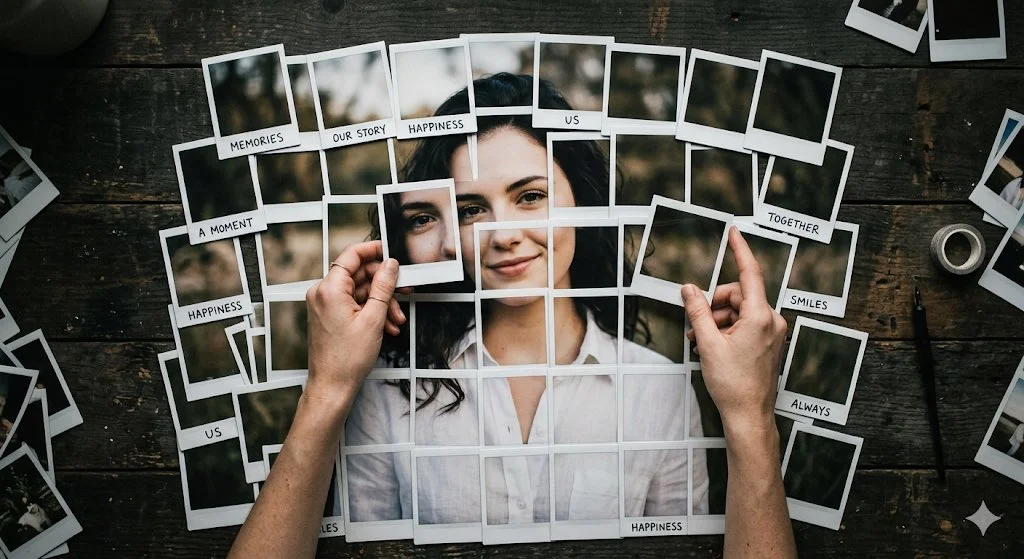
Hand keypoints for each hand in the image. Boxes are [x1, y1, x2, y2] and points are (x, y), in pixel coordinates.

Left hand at [305, 241, 405, 403]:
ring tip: (395, 320)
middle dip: (383, 285)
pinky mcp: (328, 315)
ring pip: (358, 291)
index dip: (372, 250)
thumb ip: (384, 287)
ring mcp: (324, 305)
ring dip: (380, 302)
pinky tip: (386, 325)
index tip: (388, 250)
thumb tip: (390, 266)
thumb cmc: (347, 359)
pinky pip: (352, 304)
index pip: (351, 255)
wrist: (332, 386)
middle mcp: (322, 293)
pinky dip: (370, 311)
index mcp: (329, 289)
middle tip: (403, 291)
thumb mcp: (373, 319)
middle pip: (358, 275)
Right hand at [680, 227, 787, 433]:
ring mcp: (772, 332)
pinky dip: (728, 329)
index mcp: (760, 317)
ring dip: (719, 320)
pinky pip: (746, 323)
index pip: (749, 274)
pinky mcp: (770, 342)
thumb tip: (689, 290)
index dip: (740, 250)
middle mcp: (771, 320)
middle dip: (715, 305)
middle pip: (738, 295)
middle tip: (698, 324)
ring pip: (740, 310)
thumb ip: (697, 312)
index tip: (734, 233)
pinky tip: (713, 345)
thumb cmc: (732, 383)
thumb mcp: (707, 343)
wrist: (748, 414)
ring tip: (701, 340)